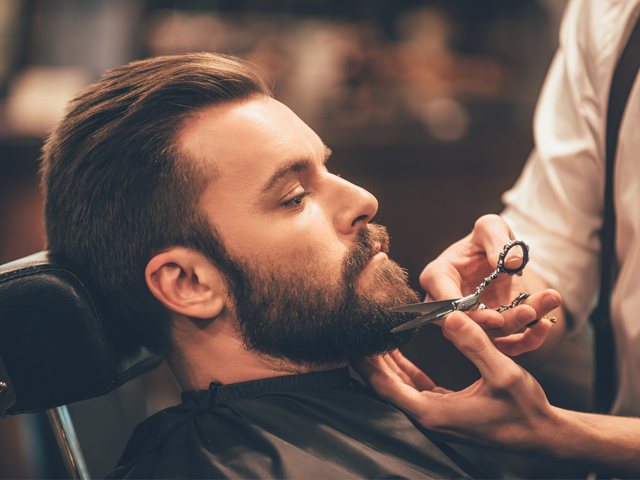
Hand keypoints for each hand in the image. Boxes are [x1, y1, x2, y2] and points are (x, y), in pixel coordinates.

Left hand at [354, 312, 557, 451]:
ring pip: (398, 387)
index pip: (384, 386)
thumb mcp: (502, 372)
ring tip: (373, 337)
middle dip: (369, 360)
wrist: (542, 434)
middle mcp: (428, 417)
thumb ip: (474, 344)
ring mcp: (435, 416)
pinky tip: (399, 353)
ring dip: (385, 363)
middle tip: (358, 332)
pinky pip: (414, 388)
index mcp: (433, 412)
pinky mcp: (444, 411)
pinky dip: (404, 370)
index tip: (353, 342)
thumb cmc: (524, 408)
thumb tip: (449, 315)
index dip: (365, 364)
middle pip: (385, 386)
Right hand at [420, 214, 560, 355]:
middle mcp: (447, 305)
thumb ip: (496, 239)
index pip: (444, 301)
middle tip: (527, 312)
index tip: (494, 316)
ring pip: (488, 337)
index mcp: (437, 276)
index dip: (467, 313)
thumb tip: (510, 262)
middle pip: (464, 326)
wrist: (500, 257)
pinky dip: (527, 339)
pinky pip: (506, 345)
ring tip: (543, 306)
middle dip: (497, 324)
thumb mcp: (490, 227)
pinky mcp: (490, 332)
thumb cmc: (487, 239)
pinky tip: (546, 323)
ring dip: (518, 326)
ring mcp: (467, 322)